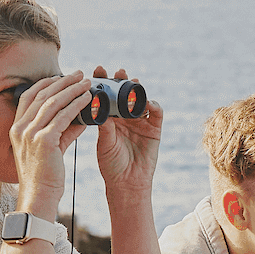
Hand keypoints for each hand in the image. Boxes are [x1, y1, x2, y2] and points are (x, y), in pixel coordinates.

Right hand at [8, 73, 94, 220]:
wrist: (39, 198)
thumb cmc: (44, 177)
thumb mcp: (51, 149)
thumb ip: (62, 132)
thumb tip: (79, 118)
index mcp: (16, 128)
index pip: (29, 97)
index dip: (45, 84)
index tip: (61, 76)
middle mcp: (20, 128)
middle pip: (42, 95)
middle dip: (62, 82)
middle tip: (79, 74)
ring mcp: (30, 134)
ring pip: (53, 103)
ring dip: (71, 89)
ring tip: (87, 82)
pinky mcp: (44, 141)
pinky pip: (63, 117)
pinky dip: (76, 105)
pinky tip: (87, 99)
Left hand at [88, 67, 161, 198]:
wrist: (127, 182)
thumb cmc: (111, 165)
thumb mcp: (104, 143)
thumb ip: (104, 125)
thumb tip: (100, 106)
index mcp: (109, 118)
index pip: (106, 95)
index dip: (103, 82)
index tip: (98, 71)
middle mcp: (125, 117)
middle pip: (125, 93)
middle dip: (122, 80)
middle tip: (118, 72)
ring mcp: (140, 122)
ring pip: (141, 99)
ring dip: (138, 89)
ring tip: (133, 82)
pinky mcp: (154, 129)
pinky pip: (156, 112)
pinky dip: (153, 105)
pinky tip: (147, 102)